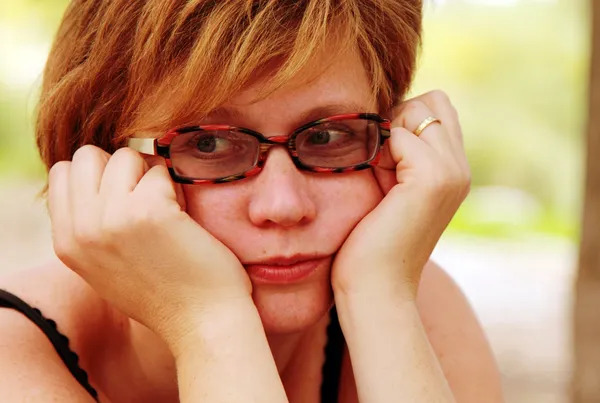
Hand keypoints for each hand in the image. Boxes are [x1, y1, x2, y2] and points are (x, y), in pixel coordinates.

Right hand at [47, 146, 252, 346]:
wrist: (202, 323)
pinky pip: (159, 169)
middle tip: (147, 198)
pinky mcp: (149, 211)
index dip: (98, 176)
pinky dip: (176, 186)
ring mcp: (112, 218)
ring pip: (125, 155)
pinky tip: (184, 217)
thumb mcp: (106, 266)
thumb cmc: (164, 293)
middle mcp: (81, 229)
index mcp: (66, 242)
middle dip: (122, 168)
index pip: (62, 172)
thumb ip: (91, 227)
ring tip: (168, 208)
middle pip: (88, 156)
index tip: (125, 198)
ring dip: (151, 174)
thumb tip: (95, 182)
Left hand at [331, 91, 469, 300]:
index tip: (383, 163)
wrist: (375, 287)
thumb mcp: (389, 185)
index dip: (402, 122)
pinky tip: (378, 184)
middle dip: (398, 121)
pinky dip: (381, 151)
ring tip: (379, 176)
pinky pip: (400, 133)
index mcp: (453, 170)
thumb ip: (397, 153)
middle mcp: (461, 168)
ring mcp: (452, 172)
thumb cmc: (371, 241)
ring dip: (389, 134)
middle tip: (380, 165)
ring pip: (418, 110)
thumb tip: (386, 116)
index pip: (436, 109)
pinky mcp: (433, 179)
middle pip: (431, 101)